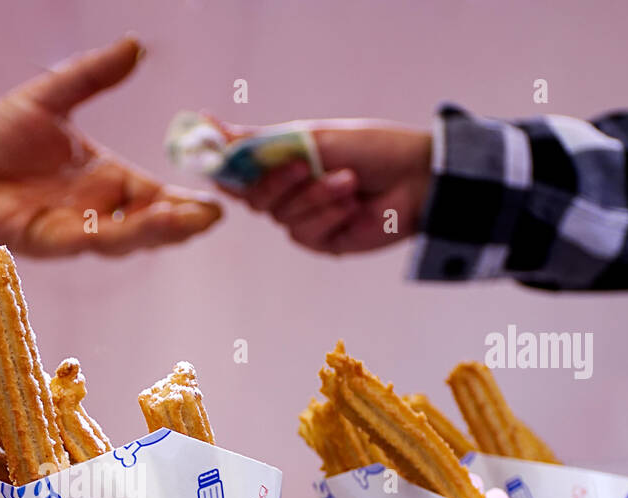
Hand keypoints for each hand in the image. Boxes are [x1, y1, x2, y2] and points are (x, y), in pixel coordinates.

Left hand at [0, 37, 221, 255]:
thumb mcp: (51, 97)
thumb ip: (92, 76)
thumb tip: (134, 46)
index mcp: (105, 180)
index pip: (153, 196)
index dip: (183, 203)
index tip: (216, 203)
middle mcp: (94, 210)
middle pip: (147, 224)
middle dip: (179, 224)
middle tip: (211, 216)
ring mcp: (71, 229)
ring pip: (120, 237)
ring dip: (151, 232)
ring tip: (181, 221)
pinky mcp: (42, 240)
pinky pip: (79, 239)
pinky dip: (105, 235)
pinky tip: (128, 228)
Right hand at [214, 118, 431, 253]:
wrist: (418, 178)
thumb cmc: (372, 149)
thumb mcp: (312, 136)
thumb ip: (259, 140)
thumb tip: (209, 125)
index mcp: (284, 162)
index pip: (238, 171)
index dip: (226, 169)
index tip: (219, 163)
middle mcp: (290, 192)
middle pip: (254, 197)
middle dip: (280, 181)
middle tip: (306, 165)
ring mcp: (305, 218)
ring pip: (283, 215)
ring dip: (316, 196)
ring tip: (349, 182)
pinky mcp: (324, 241)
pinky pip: (306, 232)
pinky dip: (329, 215)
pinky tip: (353, 206)